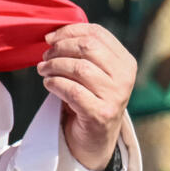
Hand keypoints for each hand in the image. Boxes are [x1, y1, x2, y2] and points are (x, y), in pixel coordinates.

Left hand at [37, 23, 135, 170]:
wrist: (94, 139)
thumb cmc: (88, 99)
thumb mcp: (92, 72)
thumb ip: (81, 51)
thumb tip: (52, 35)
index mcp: (125, 61)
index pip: (97, 33)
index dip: (69, 31)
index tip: (50, 38)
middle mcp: (125, 77)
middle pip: (87, 48)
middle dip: (60, 48)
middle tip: (45, 57)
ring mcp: (116, 97)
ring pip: (79, 68)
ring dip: (53, 66)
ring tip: (43, 71)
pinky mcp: (101, 114)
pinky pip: (72, 90)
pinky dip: (55, 84)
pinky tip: (49, 85)